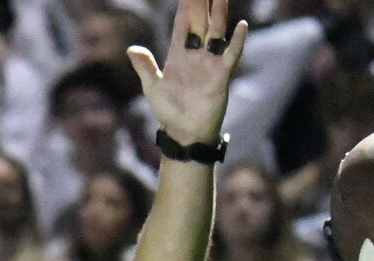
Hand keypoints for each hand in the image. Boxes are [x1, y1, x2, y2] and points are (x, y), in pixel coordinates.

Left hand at [127, 0, 246, 146]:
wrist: (184, 134)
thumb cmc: (169, 111)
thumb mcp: (152, 87)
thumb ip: (144, 66)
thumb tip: (131, 49)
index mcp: (178, 54)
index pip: (183, 22)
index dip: (185, 4)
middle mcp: (196, 54)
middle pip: (201, 21)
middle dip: (203, 1)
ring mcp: (210, 63)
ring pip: (216, 31)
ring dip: (219, 12)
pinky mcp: (220, 76)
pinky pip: (230, 56)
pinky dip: (236, 42)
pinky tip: (241, 26)